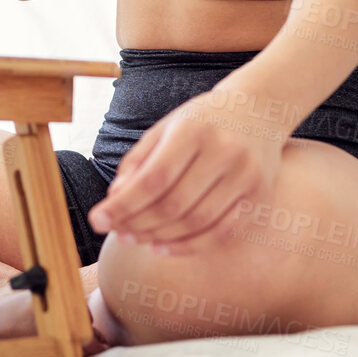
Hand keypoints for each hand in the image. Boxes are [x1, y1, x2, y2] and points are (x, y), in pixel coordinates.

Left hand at [86, 85, 288, 256]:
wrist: (259, 109)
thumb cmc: (202, 121)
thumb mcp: (165, 128)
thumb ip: (138, 162)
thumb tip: (115, 200)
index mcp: (193, 129)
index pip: (154, 178)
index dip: (124, 205)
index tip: (97, 220)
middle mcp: (224, 151)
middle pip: (174, 204)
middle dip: (138, 224)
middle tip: (116, 233)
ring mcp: (246, 175)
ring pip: (197, 222)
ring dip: (160, 237)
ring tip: (135, 240)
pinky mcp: (260, 195)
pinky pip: (222, 232)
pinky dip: (190, 245)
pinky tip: (164, 247)